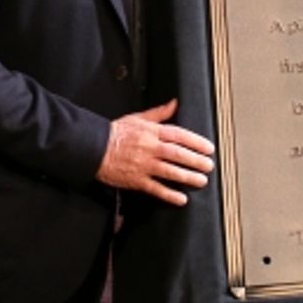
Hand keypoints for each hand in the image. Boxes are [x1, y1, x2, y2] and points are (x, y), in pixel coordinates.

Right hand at [97, 99, 214, 205]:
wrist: (93, 147)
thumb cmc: (115, 133)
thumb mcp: (138, 117)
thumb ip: (159, 113)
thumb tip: (175, 103)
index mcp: (151, 132)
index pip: (179, 136)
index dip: (196, 142)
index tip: (208, 148)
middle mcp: (149, 148)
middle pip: (177, 154)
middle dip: (196, 160)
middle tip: (209, 165)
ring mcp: (143, 165)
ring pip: (170, 171)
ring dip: (187, 177)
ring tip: (201, 180)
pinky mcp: (136, 180)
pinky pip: (155, 188)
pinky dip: (169, 194)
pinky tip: (181, 198)